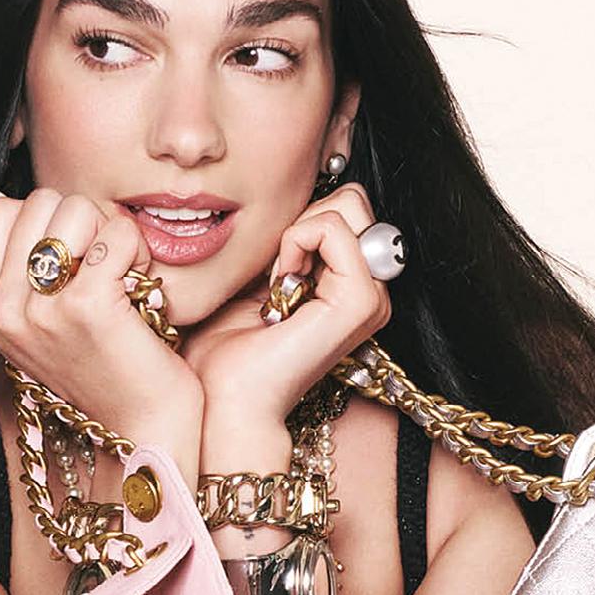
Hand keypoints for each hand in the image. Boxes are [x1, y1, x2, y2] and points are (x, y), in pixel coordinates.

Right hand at [0, 188, 204, 445]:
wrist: (140, 432)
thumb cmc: (103, 370)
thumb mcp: (40, 323)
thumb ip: (19, 269)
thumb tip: (0, 195)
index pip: (0, 211)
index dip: (48, 222)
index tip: (72, 263)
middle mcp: (4, 311)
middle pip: (39, 202)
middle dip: (82, 223)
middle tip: (102, 270)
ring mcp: (41, 309)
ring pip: (76, 208)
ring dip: (110, 235)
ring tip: (120, 280)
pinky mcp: (87, 305)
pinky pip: (118, 233)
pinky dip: (138, 252)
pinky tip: (140, 288)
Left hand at [181, 182, 390, 424]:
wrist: (223, 399)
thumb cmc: (228, 347)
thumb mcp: (259, 277)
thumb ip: (286, 241)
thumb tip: (290, 195)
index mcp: (352, 286)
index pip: (345, 207)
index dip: (300, 221)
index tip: (272, 269)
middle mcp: (371, 292)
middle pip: (353, 199)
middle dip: (304, 219)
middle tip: (277, 272)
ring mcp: (371, 297)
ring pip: (347, 206)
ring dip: (296, 232)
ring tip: (278, 283)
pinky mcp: (360, 300)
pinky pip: (331, 228)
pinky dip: (294, 243)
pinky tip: (281, 285)